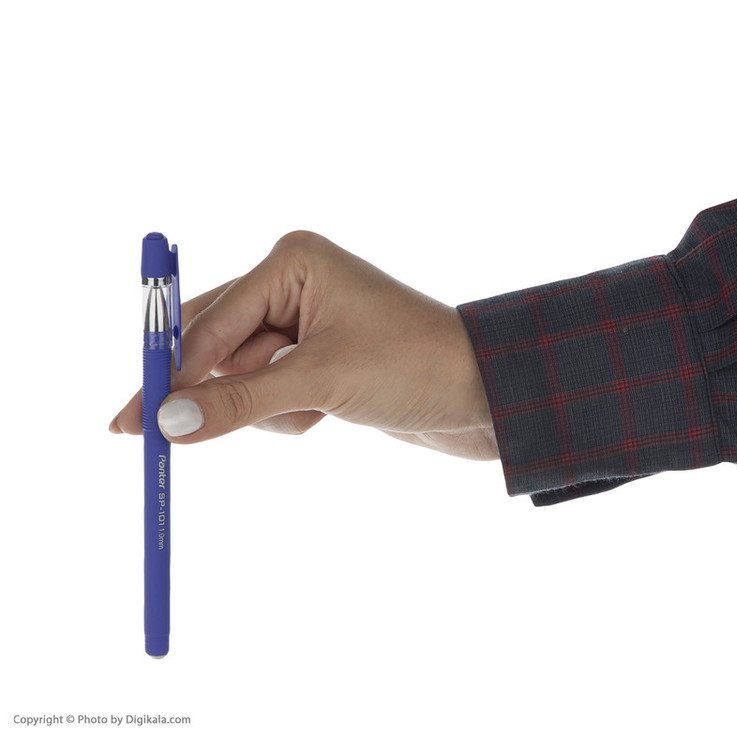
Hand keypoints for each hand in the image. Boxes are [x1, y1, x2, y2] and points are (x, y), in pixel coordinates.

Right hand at [110, 231, 497, 460]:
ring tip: (314, 411)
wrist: (482, 396)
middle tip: (144, 433)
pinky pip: (271, 394)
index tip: (133, 419)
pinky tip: (327, 416)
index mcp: (291, 263)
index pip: (210, 323)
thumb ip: (238, 401)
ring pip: (242, 377)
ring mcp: (304, 325)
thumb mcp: (320, 382)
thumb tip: (168, 422)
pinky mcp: (316, 361)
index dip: (169, 373)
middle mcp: (293, 285)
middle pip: (216, 344)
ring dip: (266, 407)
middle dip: (204, 390)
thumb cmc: (414, 366)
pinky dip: (288, 415)